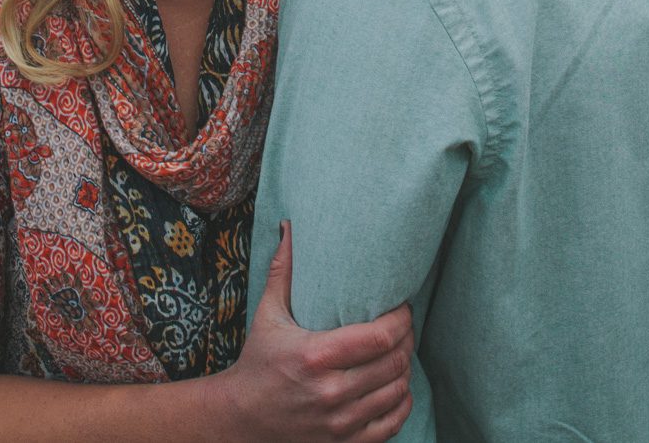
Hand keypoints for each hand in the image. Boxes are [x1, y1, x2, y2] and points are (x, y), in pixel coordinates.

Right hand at [214, 222, 413, 442]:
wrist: (241, 417)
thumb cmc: (258, 362)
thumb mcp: (268, 315)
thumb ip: (283, 272)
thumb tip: (289, 228)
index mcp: (315, 356)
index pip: (379, 337)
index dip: (401, 320)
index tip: (402, 307)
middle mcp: (331, 391)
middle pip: (394, 362)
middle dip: (407, 340)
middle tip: (404, 326)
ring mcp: (341, 422)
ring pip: (397, 391)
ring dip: (405, 369)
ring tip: (400, 352)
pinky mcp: (345, 442)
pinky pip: (391, 423)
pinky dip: (400, 402)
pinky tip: (396, 385)